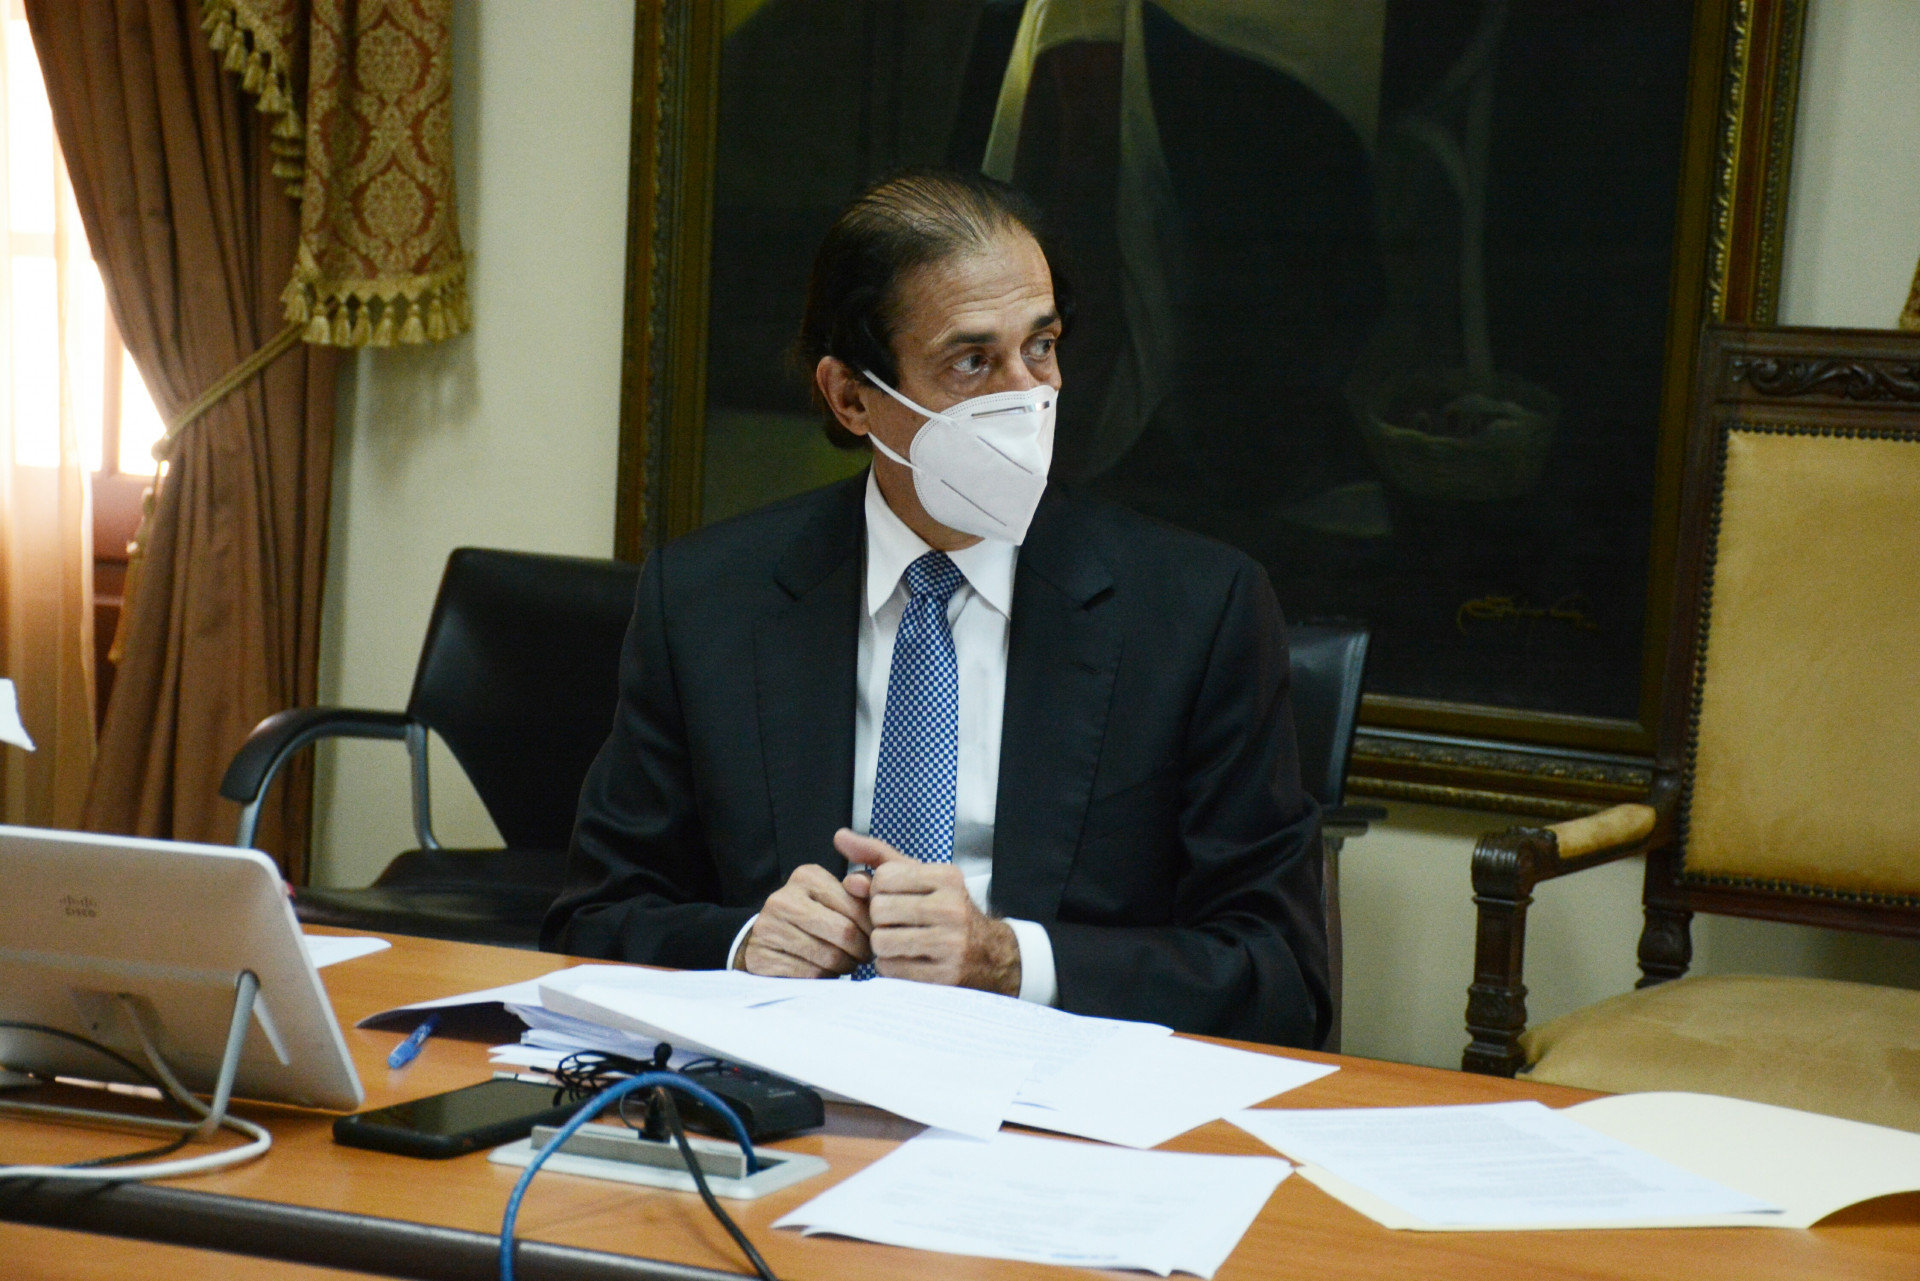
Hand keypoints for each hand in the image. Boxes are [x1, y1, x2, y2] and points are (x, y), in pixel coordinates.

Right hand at [736, 863, 871, 977]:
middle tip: (862, 956)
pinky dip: (824, 978)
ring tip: (844, 963)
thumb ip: (858, 892)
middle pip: (844, 932)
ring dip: (844, 966)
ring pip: (829, 957)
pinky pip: (810, 974)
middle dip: (860, 950)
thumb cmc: (810, 918)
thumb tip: (873, 890)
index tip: (871, 938)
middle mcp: (784, 899)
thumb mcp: (832, 896)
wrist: (764, 940)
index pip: (854, 907)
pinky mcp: (762, 957)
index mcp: (806, 877)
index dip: (870, 929)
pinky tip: (824, 972)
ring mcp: (769, 928)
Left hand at [834, 829, 1020, 995]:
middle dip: (881, 919)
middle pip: (879, 910)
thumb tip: (840, 837)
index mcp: (947, 877)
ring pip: (880, 941)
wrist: (989, 954)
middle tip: (899, 923)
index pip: (883, 877)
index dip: (880, 890)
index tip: (897, 898)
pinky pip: (889, 969)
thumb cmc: (945, 910)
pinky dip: (891, 966)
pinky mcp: (942, 976)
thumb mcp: (920, 877)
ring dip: (883, 944)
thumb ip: (878, 857)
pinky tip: (909, 960)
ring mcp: (949, 944)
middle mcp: (951, 908)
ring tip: (902, 941)